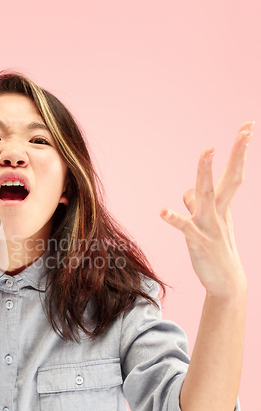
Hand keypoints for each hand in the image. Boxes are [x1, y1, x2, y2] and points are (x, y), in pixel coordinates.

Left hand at [160, 121, 253, 297]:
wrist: (226, 282)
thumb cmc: (216, 249)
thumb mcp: (208, 224)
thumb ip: (196, 205)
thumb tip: (187, 191)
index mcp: (223, 207)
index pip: (234, 174)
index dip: (240, 152)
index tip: (248, 128)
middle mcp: (219, 212)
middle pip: (229, 178)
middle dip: (237, 153)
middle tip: (247, 129)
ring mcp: (210, 226)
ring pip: (208, 194)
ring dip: (207, 172)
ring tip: (207, 151)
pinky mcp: (198, 241)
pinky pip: (186, 226)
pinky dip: (175, 218)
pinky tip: (162, 212)